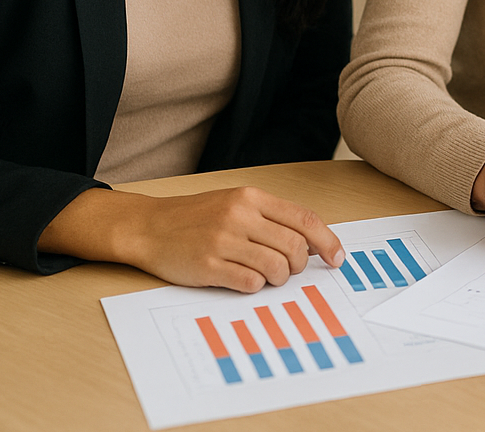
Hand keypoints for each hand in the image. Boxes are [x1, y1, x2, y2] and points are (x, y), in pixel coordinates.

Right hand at [37, 186, 345, 292]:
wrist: (147, 226)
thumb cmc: (195, 217)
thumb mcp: (235, 203)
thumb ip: (271, 217)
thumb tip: (312, 242)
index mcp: (251, 198)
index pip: (305, 219)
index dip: (327, 241)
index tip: (337, 258)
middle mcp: (240, 216)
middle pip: (295, 247)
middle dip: (299, 265)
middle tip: (288, 269)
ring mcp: (223, 241)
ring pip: (277, 268)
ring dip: (278, 278)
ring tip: (264, 275)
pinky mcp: (208, 266)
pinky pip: (250, 283)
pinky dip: (255, 286)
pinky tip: (244, 280)